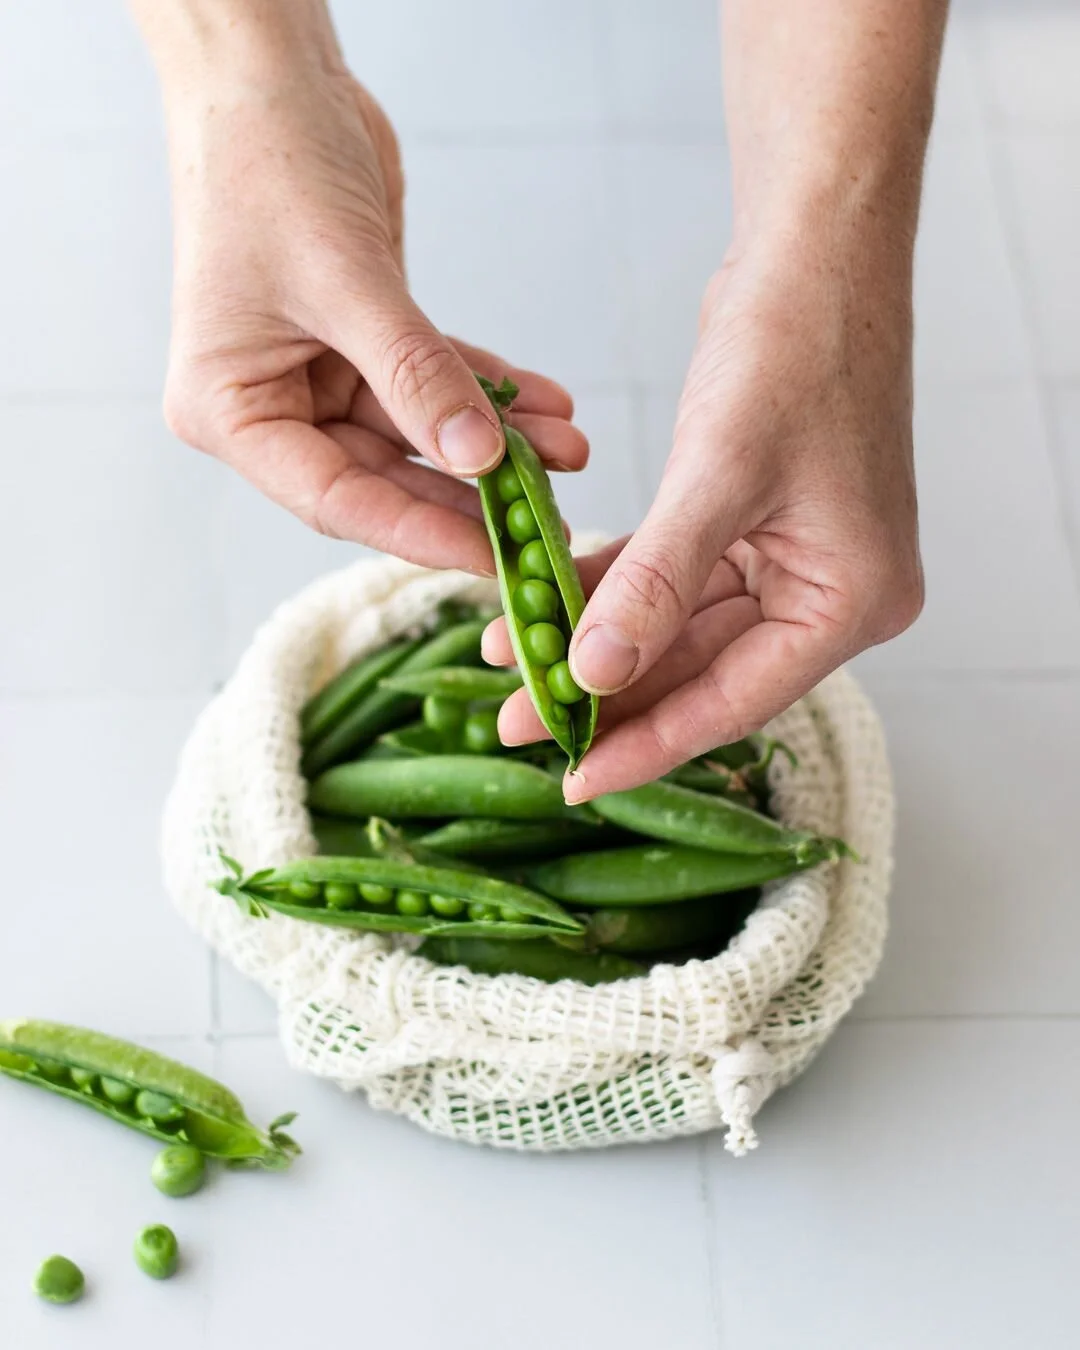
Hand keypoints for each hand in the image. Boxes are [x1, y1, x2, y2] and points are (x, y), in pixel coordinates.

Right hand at [160, 69, 584, 573]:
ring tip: (567, 448)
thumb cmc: (267, 165)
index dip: (417, 531)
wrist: (271, 77)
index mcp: (232, 411)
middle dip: (470, 493)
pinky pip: (435, 384)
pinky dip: (488, 391)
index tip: (491, 557)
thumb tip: (480, 458)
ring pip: (420, 433)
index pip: (335, 497)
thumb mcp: (347, 282)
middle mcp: (271, 404)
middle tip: (546, 518)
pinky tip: (546, 405)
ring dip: (496, 442)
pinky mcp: (362, 344)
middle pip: (383, 476)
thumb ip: (416, 375)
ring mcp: (317, 376)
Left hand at [486, 234, 923, 797]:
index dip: (648, 743)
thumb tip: (596, 675)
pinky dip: (612, 585)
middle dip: (607, 694)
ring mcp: (792, 560)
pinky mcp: (753, 524)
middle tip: (518, 720)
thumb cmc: (795, 346)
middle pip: (702, 671)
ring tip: (511, 660)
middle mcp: (829, 592)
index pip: (736, 699)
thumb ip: (656, 583)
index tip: (572, 778)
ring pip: (678, 627)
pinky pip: (673, 576)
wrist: (814, 250)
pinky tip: (546, 599)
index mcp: (850, 600)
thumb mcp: (720, 473)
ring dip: (597, 640)